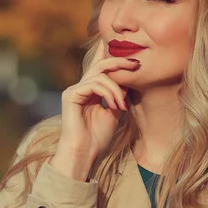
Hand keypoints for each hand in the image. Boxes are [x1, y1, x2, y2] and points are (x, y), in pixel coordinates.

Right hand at [51, 40, 139, 180]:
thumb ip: (119, 94)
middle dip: (119, 62)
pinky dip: (108, 93)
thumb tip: (129, 78)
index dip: (113, 56)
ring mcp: (74, 90)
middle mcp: (81, 87)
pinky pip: (94, 84)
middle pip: (100, 64)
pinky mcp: (71, 94)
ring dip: (117, 89)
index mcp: (90, 90)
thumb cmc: (98, 138)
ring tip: (123, 105)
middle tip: (136, 64)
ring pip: (100, 75)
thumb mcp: (115, 112)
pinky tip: (115, 106)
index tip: (131, 54)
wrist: (84, 153)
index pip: (100, 67)